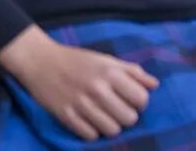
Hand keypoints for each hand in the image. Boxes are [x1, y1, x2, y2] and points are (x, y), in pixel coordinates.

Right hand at [0, 25, 157, 140]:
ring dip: (111, 126)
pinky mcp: (66, 116)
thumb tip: (155, 85)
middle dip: (127, 116)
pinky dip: (93, 132)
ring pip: (112, 130)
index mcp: (111, 73)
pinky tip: (90, 122)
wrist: (41, 61)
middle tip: (118, 110)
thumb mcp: (107, 60)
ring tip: (105, 117)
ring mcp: (81, 104)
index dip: (140, 102)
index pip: (141, 99)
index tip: (132, 100)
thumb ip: (133, 72)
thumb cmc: (78, 60)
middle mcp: (98, 89)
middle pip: (129, 119)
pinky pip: (90, 136)